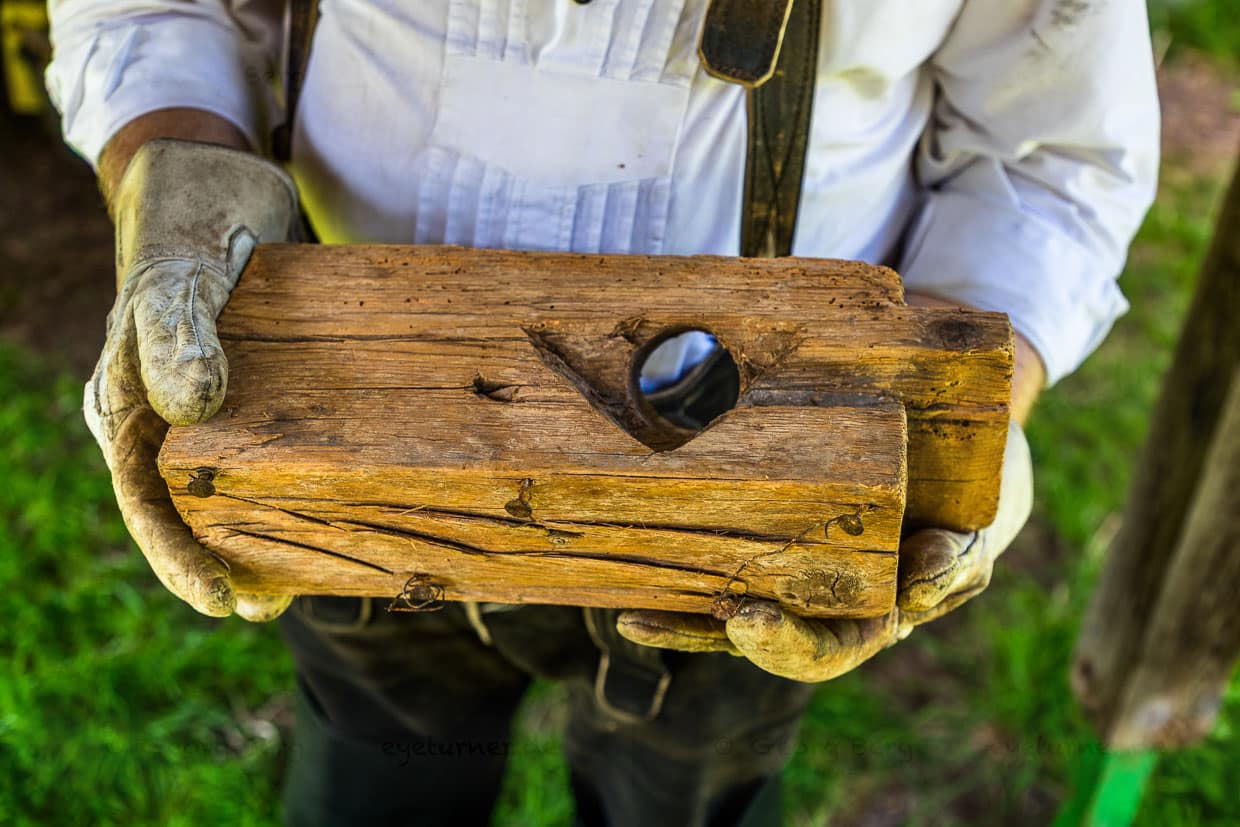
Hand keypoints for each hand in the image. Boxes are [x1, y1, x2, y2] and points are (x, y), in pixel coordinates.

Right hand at [86, 139, 299, 619]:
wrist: (216, 176)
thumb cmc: (189, 220)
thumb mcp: (181, 271)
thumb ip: (175, 333)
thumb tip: (190, 409)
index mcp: (129, 400)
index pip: (144, 498)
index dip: (178, 556)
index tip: (221, 601)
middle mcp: (164, 413)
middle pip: (184, 508)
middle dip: (220, 565)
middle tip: (267, 607)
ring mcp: (208, 403)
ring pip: (224, 487)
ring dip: (255, 537)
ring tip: (296, 583)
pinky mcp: (252, 387)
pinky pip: (265, 450)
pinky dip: (287, 487)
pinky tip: (324, 510)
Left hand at [616, 421, 1033, 681]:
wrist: (953, 456)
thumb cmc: (968, 501)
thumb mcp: (974, 532)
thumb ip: (951, 564)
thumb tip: (915, 587)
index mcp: (873, 618)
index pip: (823, 653)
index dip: (783, 646)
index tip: (746, 622)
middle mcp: (825, 609)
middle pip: (757, 640)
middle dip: (709, 635)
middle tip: (650, 620)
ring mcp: (794, 580)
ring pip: (725, 611)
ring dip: (676, 615)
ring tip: (627, 614)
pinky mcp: (771, 543)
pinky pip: (720, 565)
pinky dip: (679, 572)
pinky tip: (636, 567)